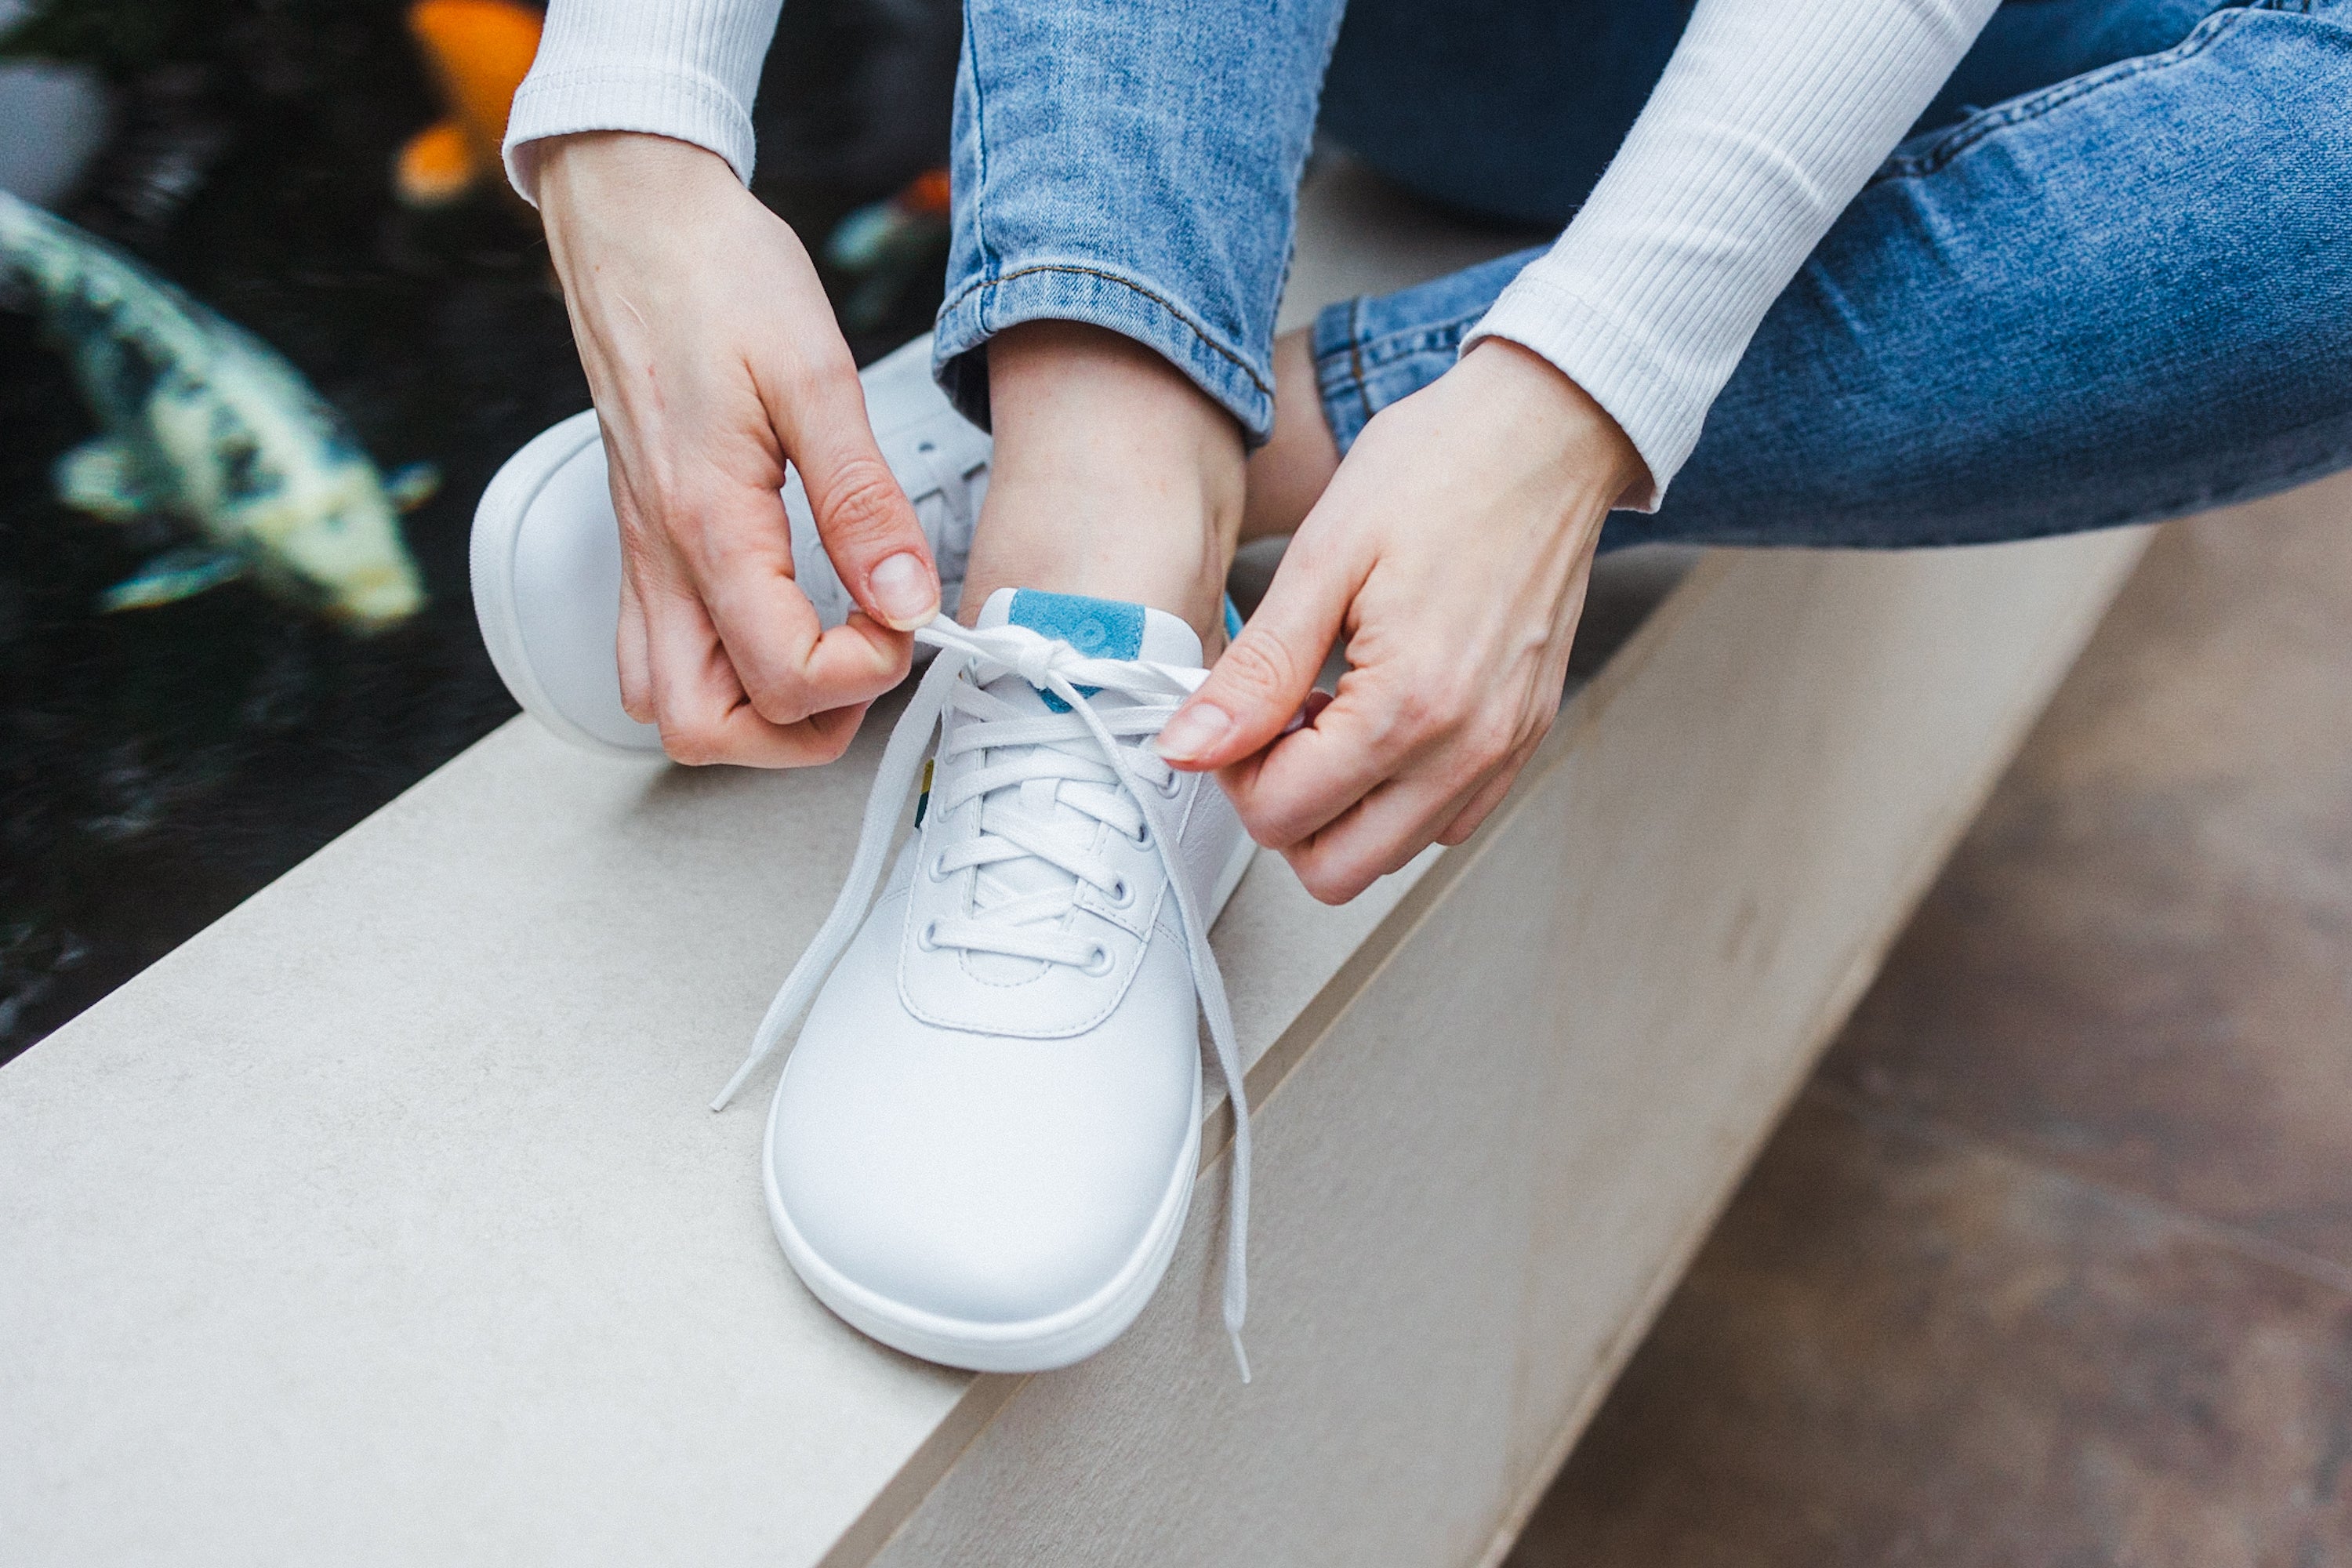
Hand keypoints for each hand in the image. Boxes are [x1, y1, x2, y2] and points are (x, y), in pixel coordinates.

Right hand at [537, 133, 940, 765]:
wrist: (633, 218)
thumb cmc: (714, 275)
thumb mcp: (814, 375)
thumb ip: (862, 501)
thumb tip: (907, 599)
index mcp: (706, 523)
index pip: (784, 676)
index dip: (865, 671)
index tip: (907, 614)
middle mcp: (660, 558)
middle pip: (707, 729)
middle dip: (802, 728)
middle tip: (868, 658)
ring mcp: (641, 558)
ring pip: (671, 707)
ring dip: (758, 713)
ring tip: (832, 652)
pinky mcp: (641, 544)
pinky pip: (659, 655)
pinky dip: (722, 672)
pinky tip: (781, 622)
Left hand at [1154, 340, 1648, 902]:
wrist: (1549, 430)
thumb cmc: (1442, 467)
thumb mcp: (1323, 556)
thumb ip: (1257, 671)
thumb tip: (1188, 747)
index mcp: (1409, 703)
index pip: (1283, 815)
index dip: (1234, 774)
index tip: (1236, 711)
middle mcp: (1468, 746)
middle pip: (1337, 869)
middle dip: (1283, 811)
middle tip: (1272, 728)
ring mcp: (1505, 749)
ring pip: (1391, 855)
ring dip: (1341, 806)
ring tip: (1328, 712)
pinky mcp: (1525, 736)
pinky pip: (1448, 820)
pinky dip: (1397, 795)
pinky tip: (1377, 719)